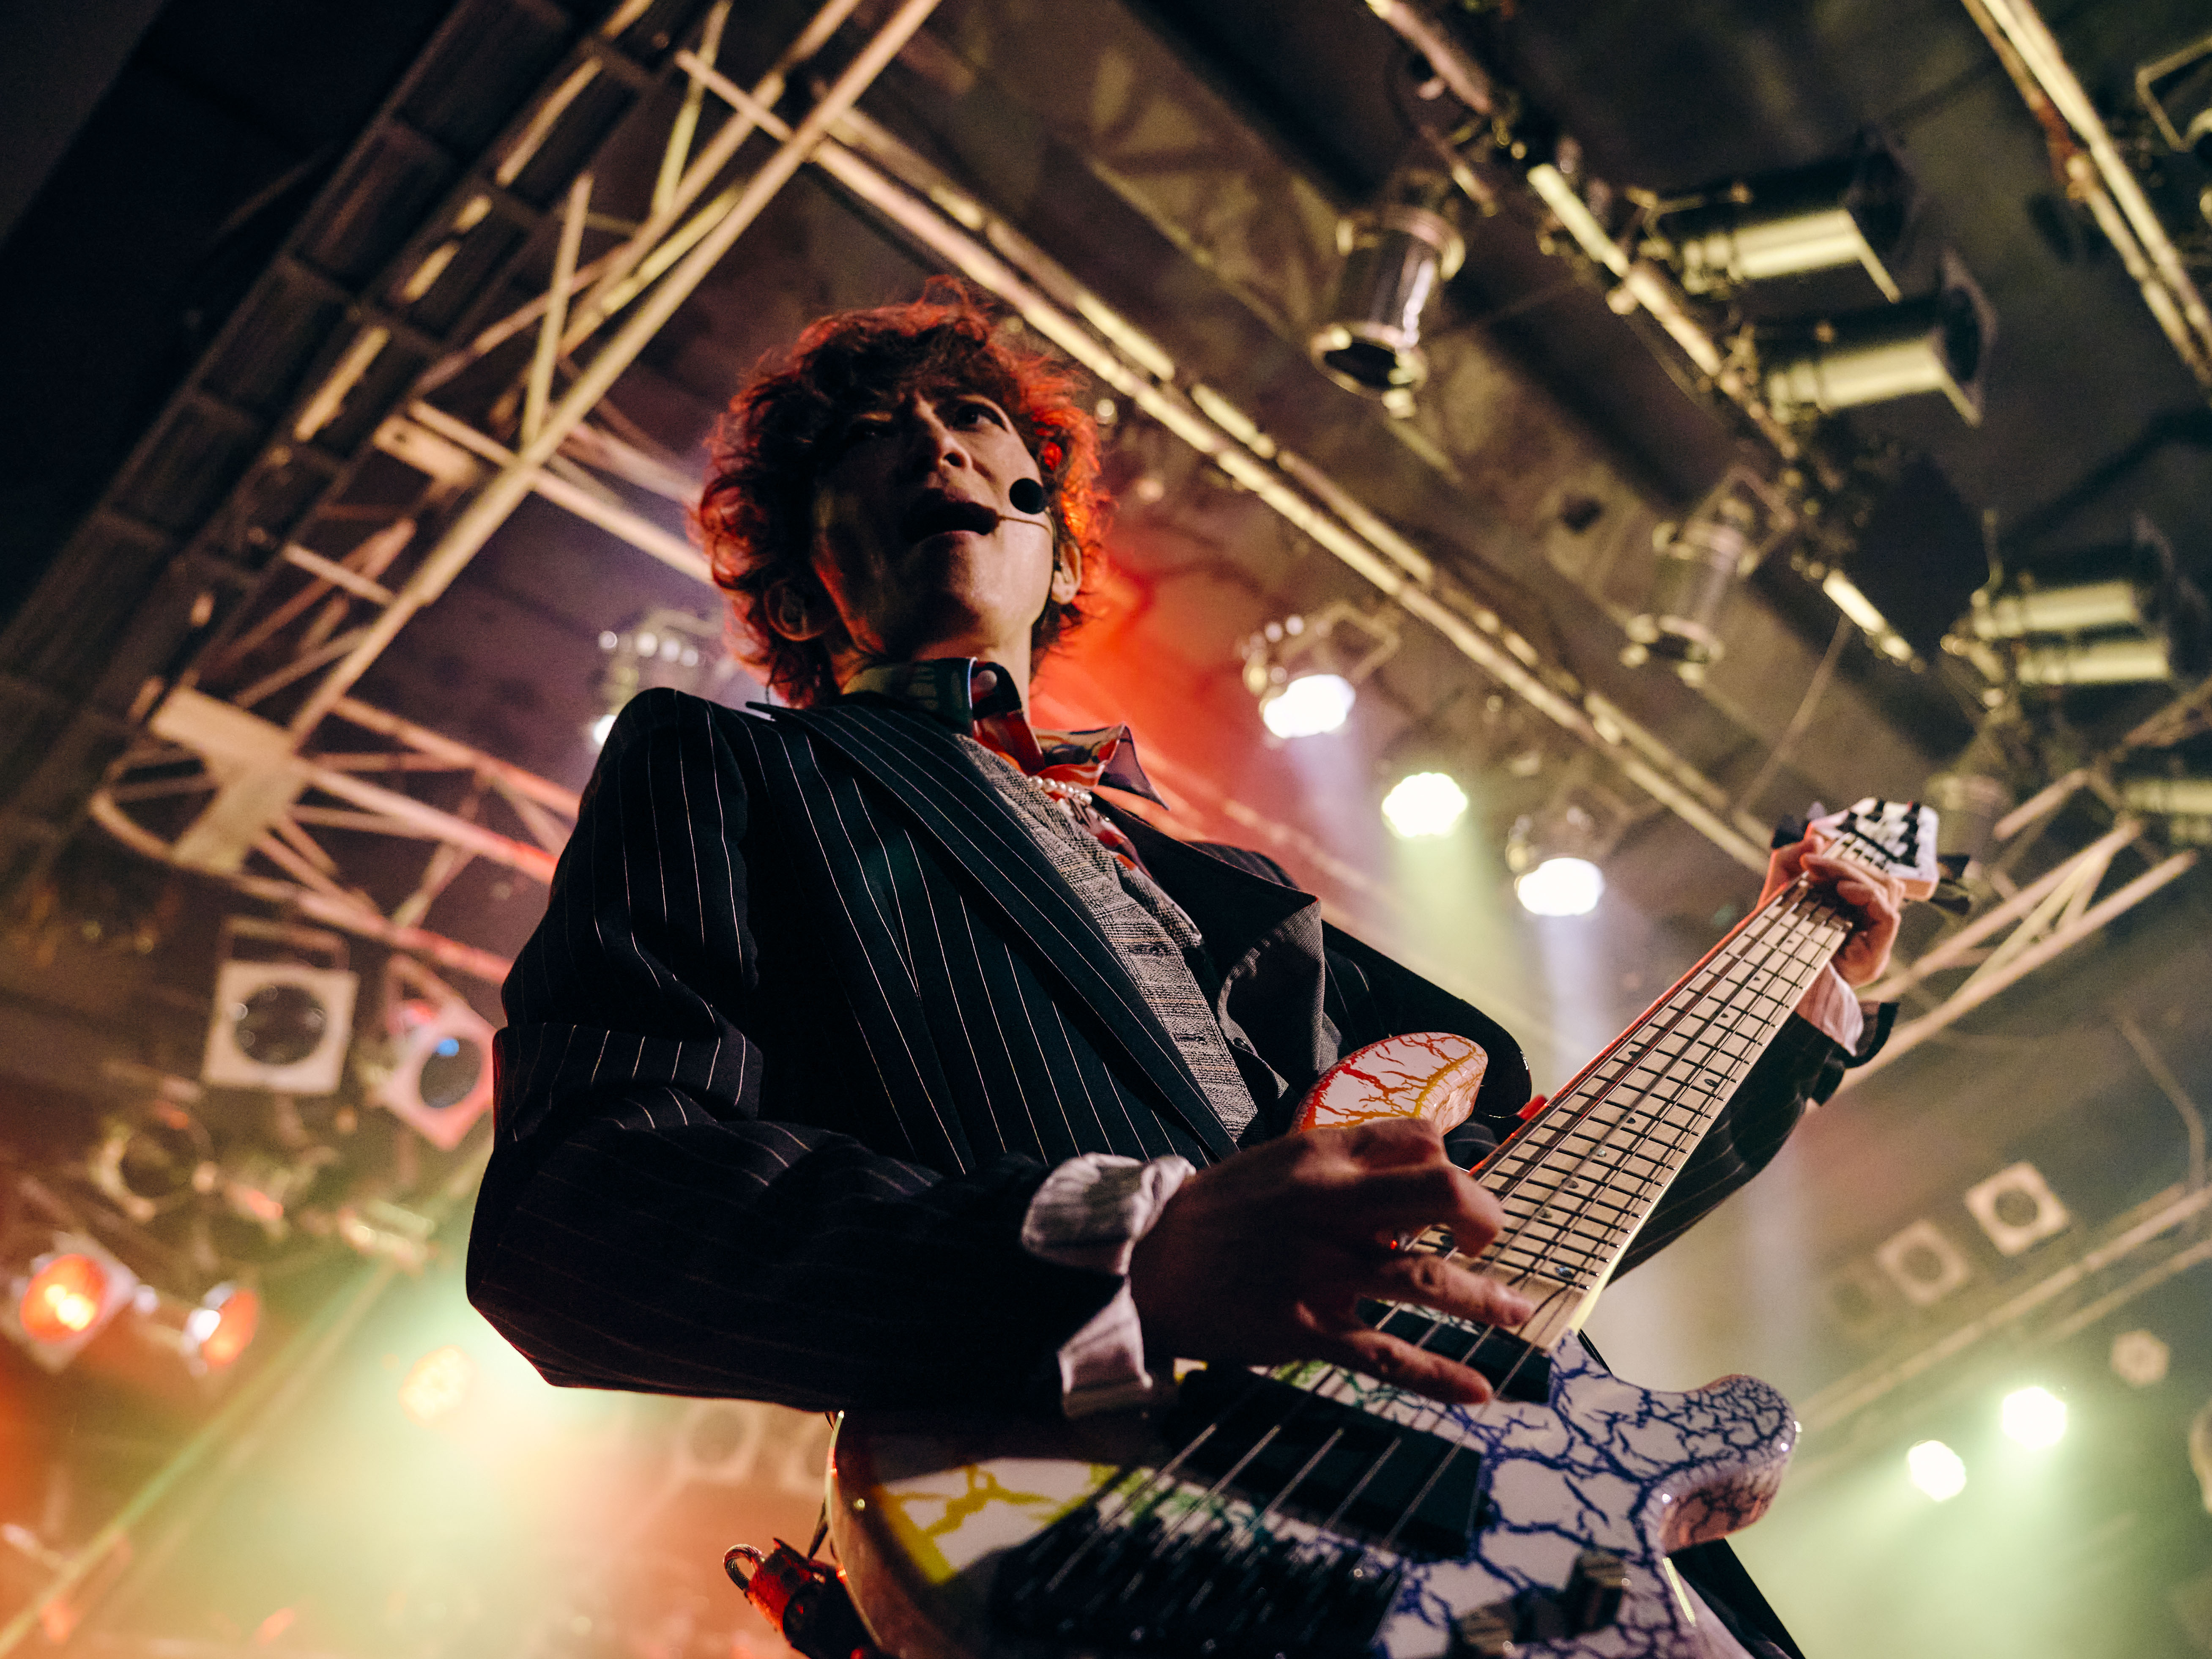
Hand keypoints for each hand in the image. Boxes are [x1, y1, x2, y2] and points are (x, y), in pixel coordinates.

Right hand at [1127, 1118, 1533, 1404]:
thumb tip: (1419, 1163)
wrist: (1147, 1265)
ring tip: (1516, 1313)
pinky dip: (1439, 1376)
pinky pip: (1387, 1355)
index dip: (1453, 1164)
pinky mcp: (1307, 1329)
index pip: (1419, 1139)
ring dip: (1484, 1299)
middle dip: (1485, 1218)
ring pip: (1424, 1282)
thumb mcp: (1279, 1162)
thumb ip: (1344, 1159)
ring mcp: (1320, 1271)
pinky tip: (1479, 1390)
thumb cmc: (1220, 1213)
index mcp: (1322, 1157)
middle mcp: (1329, 1207)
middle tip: (1490, 1241)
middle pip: (1440, 1193)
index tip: (1456, 1197)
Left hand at [1760, 827, 1904, 987]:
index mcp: (1850, 914)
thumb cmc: (1771, 943)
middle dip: (1845, 865)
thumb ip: (1788, 863)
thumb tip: (1814, 838)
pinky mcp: (1875, 955)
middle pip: (1879, 880)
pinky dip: (1868, 895)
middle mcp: (1866, 928)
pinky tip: (1843, 889)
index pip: (1865, 877)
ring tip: (1824, 875)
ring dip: (1854, 874)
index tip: (1810, 857)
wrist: (1766, 985)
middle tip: (1812, 864)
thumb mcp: (1776, 895)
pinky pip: (1889, 916)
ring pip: (1887, 891)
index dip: (1843, 862)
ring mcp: (1874, 943)